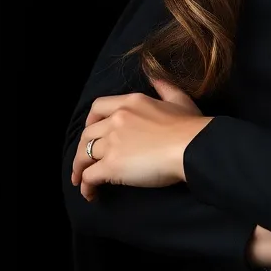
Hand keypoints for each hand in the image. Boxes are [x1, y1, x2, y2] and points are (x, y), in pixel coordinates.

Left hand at [70, 78, 210, 200]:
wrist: (191, 147)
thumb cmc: (190, 126)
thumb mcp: (179, 99)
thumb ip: (164, 87)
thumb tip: (155, 76)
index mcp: (130, 102)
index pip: (98, 107)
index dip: (90, 121)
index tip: (92, 133)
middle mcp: (117, 119)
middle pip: (87, 134)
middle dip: (82, 148)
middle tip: (85, 161)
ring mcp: (112, 142)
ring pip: (83, 155)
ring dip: (79, 169)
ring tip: (81, 180)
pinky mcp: (112, 165)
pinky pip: (89, 176)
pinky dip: (86, 185)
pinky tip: (91, 193)